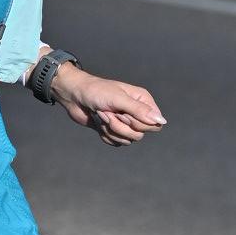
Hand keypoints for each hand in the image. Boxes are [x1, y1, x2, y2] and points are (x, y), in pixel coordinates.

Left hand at [50, 66, 164, 146]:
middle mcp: (137, 112)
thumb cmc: (96, 92)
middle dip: (120, 126)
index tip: (123, 113)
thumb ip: (140, 110)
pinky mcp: (114, 130)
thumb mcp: (118, 99)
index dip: (139, 123)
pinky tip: (99, 122)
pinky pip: (116, 142)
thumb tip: (161, 121)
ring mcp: (125, 122)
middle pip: (140, 134)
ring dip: (110, 129)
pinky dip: (105, 134)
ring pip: (127, 140)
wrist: (74, 96)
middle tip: (108, 112)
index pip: (155, 124)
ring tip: (101, 115)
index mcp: (143, 101)